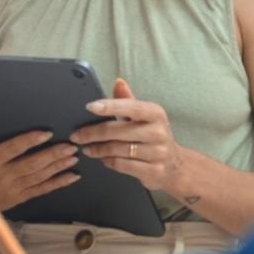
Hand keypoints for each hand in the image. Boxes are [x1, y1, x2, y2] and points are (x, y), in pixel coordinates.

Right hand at [0, 127, 79, 216]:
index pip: (13, 149)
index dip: (30, 141)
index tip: (46, 133)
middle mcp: (3, 176)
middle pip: (32, 164)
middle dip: (53, 154)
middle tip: (69, 145)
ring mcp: (12, 188)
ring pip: (40, 176)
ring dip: (59, 166)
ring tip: (73, 156)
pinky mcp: (19, 197)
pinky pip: (42, 190)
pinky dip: (58, 183)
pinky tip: (71, 176)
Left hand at [72, 78, 186, 194]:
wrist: (176, 165)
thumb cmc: (153, 136)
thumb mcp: (145, 116)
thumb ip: (128, 101)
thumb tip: (118, 82)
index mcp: (155, 114)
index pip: (130, 107)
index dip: (109, 106)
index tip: (90, 107)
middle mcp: (158, 132)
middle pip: (117, 131)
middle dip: (92, 133)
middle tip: (77, 135)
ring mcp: (157, 153)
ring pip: (117, 149)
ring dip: (97, 149)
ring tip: (87, 148)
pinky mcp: (153, 171)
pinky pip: (122, 165)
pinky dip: (108, 161)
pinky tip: (103, 158)